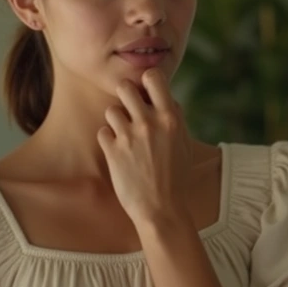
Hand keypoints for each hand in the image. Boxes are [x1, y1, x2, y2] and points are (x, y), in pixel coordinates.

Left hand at [98, 68, 192, 226]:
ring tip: (125, 135)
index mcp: (170, 118)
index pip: (153, 76)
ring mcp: (129, 137)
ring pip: (111, 110)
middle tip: (130, 111)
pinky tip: (118, 151)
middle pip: (125, 87)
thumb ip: (175, 118)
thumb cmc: (177, 178)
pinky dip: (108, 140)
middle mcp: (149, 123)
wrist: (162, 209)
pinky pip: (102, 132)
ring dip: (116, 120)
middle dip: (126, 97)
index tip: (147, 91)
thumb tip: (167, 99)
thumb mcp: (185, 143)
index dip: (147, 80)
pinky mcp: (113, 152)